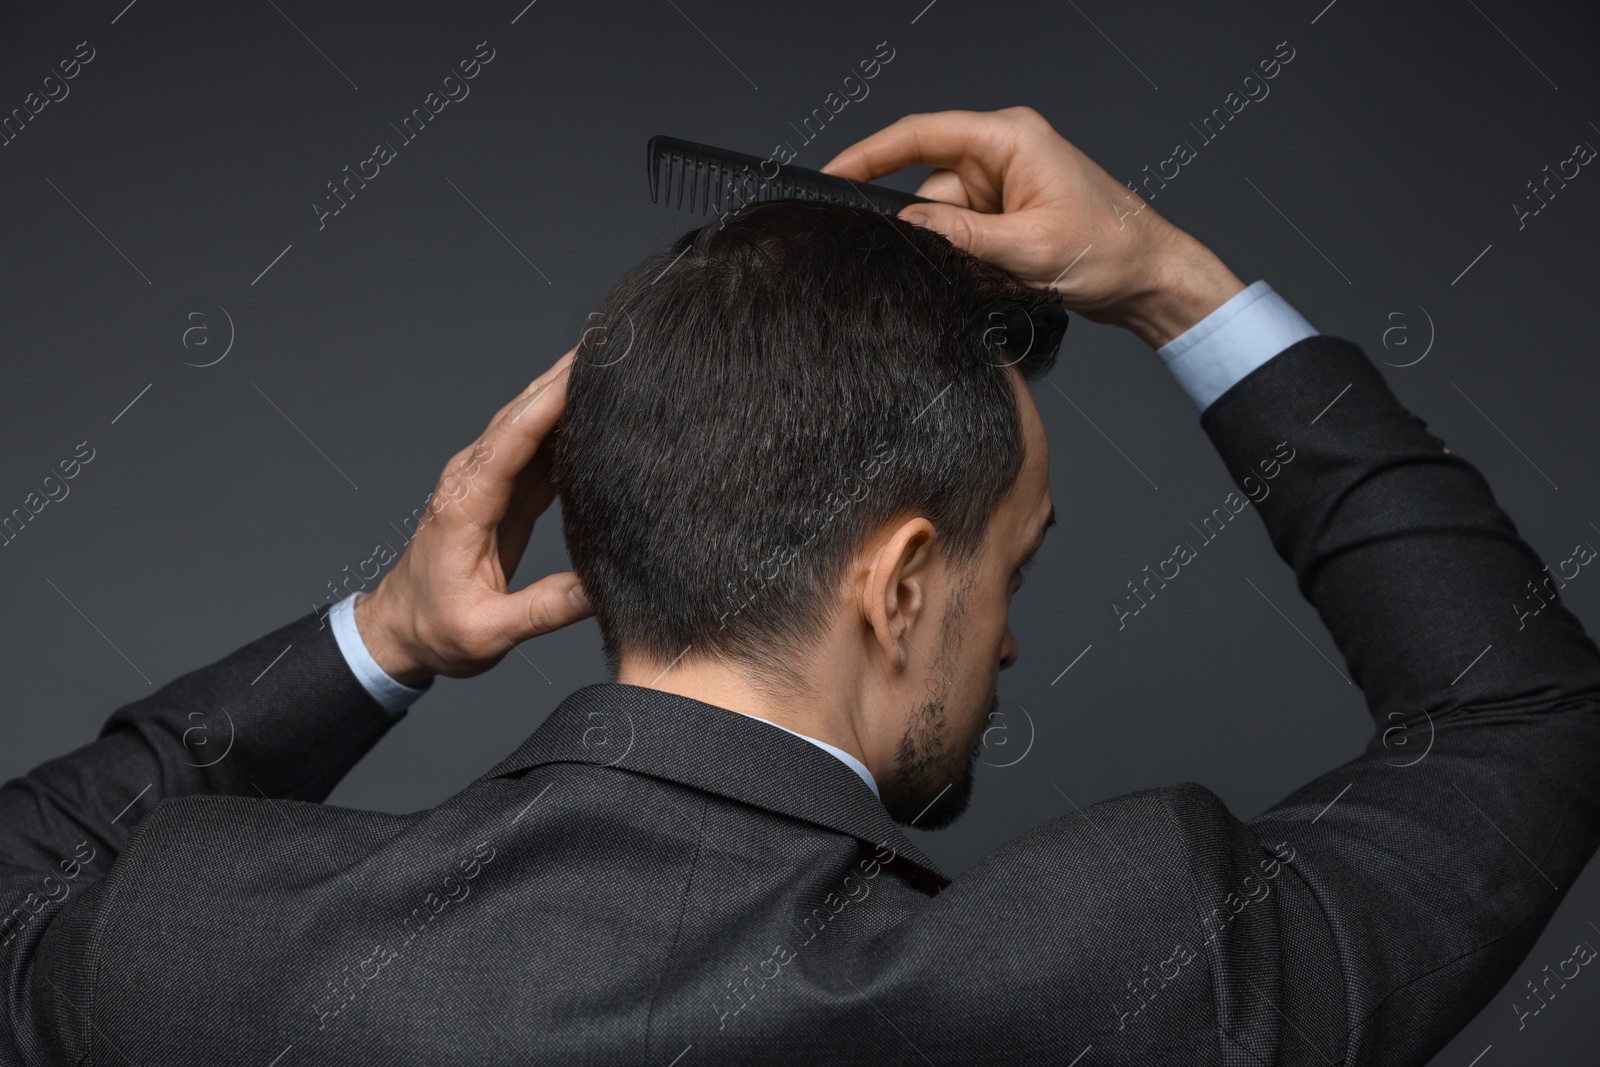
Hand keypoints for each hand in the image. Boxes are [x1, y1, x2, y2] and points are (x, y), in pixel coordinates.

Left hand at [354, 348, 591, 684]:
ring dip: (567, 392)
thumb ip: (543, 610)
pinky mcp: (502, 492)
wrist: (400, 631)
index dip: (551, 400)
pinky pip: (538, 447)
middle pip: (522, 414)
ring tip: (614, 364)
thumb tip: (601, 590)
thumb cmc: (435, 631)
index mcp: (465, 505)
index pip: (513, 438)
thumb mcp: (486, 633)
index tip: (587, 367)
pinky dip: (566, 424)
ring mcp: (486, 482)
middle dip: (564, 376)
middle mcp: (472, 481)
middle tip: (612, 345)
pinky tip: (599, 410)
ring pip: (531, 423)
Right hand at [821, 107, 1245, 347]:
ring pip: (944, 220)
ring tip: (1005, 273)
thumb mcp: (1028, 248)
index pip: (920, 135)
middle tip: (964, 264)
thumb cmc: (1110, 249)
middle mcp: (1002, 153)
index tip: (831, 176)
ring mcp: (1003, 185)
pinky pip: (963, 236)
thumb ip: (959, 238)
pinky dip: (971, 260)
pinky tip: (1003, 275)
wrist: (1150, 278)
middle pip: (929, 189)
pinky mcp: (1005, 215)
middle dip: (933, 232)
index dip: (869, 155)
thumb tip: (904, 227)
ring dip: (961, 254)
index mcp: (1009, 138)